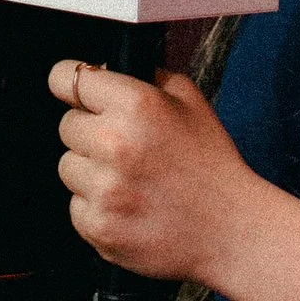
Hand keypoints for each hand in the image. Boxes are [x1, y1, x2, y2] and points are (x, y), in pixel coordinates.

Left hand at [51, 57, 262, 284]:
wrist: (232, 230)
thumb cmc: (212, 164)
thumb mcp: (190, 102)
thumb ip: (148, 78)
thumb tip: (106, 70)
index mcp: (135, 104)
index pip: (67, 79)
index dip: (70, 84)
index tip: (75, 93)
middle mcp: (114, 144)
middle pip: (66, 126)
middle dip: (90, 132)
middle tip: (124, 147)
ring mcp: (104, 190)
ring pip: (67, 167)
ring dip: (91, 171)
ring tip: (130, 180)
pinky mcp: (99, 228)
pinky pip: (76, 207)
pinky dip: (97, 208)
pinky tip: (130, 207)